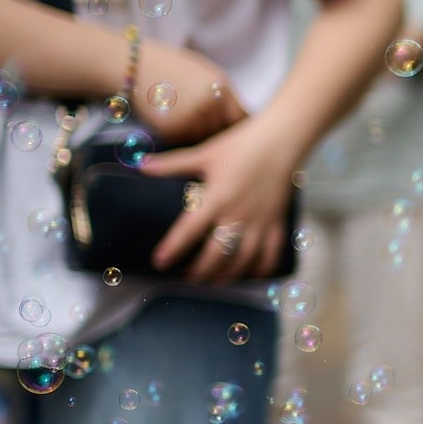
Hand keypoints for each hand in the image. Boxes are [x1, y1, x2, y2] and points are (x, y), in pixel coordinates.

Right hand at [129, 40, 244, 142]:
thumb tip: (242, 119)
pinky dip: (177, 135)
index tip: (232, 131)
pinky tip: (169, 119)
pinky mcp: (172, 129)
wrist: (135, 65)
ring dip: (196, 135)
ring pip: (202, 139)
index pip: (240, 119)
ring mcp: (191, 118)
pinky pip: (182, 141)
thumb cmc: (171, 67)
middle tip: (203, 126)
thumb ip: (224, 94)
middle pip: (222, 131)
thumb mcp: (205, 73)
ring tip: (182, 118)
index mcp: (221, 87)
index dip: (236, 127)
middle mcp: (209, 104)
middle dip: (214, 132)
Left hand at [141, 113, 301, 280]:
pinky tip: (251, 276)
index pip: (190, 230)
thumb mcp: (204, 153)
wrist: (282, 140)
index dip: (174, 248)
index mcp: (217, 198)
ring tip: (213, 283)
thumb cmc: (241, 145)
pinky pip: (270, 254)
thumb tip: (140, 165)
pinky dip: (261, 269)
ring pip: (243, 259)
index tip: (160, 262)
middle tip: (187, 279)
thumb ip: (172, 164)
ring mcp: (260, 222)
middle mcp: (238, 215)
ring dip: (227, 275)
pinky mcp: (276, 223)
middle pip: (216, 254)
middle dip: (201, 271)